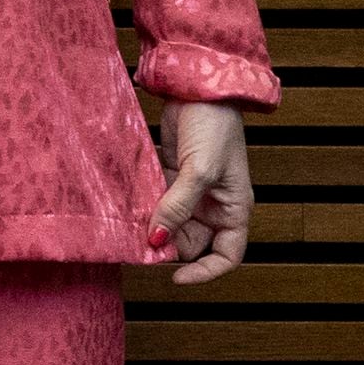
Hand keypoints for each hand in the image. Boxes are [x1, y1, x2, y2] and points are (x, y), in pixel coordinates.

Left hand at [143, 99, 253, 285]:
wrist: (199, 87)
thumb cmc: (215, 126)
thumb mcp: (201, 171)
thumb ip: (179, 207)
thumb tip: (159, 239)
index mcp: (234, 209)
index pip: (226, 256)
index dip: (205, 272)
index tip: (176, 277)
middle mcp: (213, 205)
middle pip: (192, 242)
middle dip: (170, 246)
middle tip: (143, 243)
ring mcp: (191, 192)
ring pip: (170, 223)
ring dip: (153, 226)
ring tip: (133, 226)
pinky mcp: (171, 176)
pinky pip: (157, 201)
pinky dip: (145, 206)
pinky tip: (129, 206)